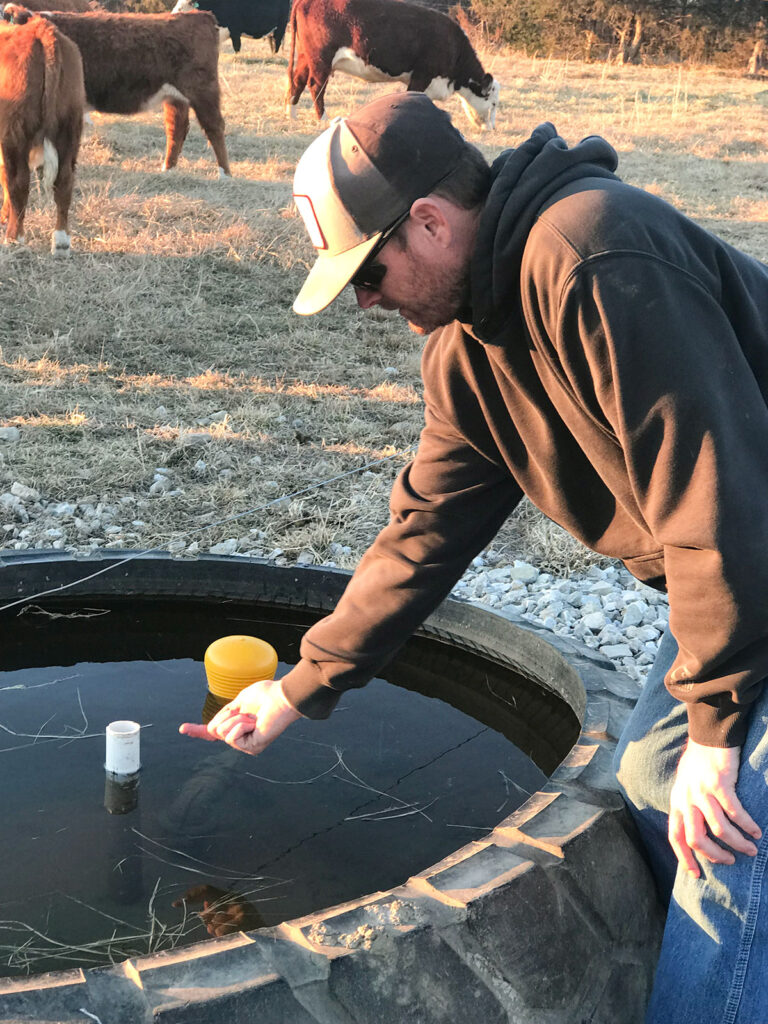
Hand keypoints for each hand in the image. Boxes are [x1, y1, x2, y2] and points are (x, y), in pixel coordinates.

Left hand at [172, 884, 263, 935]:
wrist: (269, 941)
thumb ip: (215, 913)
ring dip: (218, 933)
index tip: (174, 904)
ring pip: (214, 925)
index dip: (190, 895)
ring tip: (232, 935)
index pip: (206, 889)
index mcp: (231, 897)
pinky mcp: (244, 921)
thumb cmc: (247, 931)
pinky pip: (222, 932)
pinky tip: (236, 938)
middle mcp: (236, 899)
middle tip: (218, 930)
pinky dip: (224, 938)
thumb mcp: (230, 919)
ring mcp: (241, 910)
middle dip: (208, 923)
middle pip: (208, 911)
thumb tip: (202, 909)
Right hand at [179, 678, 300, 754]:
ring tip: (252, 717)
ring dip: (235, 719)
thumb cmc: (265, 695)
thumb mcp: (238, 701)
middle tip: (244, 711)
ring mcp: (246, 744)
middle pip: (214, 730)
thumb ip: (224, 715)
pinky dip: (241, 725)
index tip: (182, 728)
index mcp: (237, 725)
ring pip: (221, 732)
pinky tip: (254, 723)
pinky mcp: (251, 748)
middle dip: (225, 716)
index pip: (214, 732)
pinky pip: (232, 736)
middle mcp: (241, 737)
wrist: (281, 697)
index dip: (198, 730)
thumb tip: (211, 729)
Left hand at [668, 739, 761, 876]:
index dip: (684, 858)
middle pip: (696, 839)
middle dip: (715, 856)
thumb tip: (696, 832)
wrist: (708, 736)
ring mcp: (702, 792)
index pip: (675, 836)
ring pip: (719, 829)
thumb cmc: (699, 762)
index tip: (696, 875)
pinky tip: (756, 831)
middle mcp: (686, 799)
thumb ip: (689, 806)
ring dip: (737, 843)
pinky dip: (747, 825)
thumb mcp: (686, 786)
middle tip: (730, 860)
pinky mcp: (719, 784)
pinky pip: (735, 813)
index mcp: (677, 801)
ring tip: (751, 849)